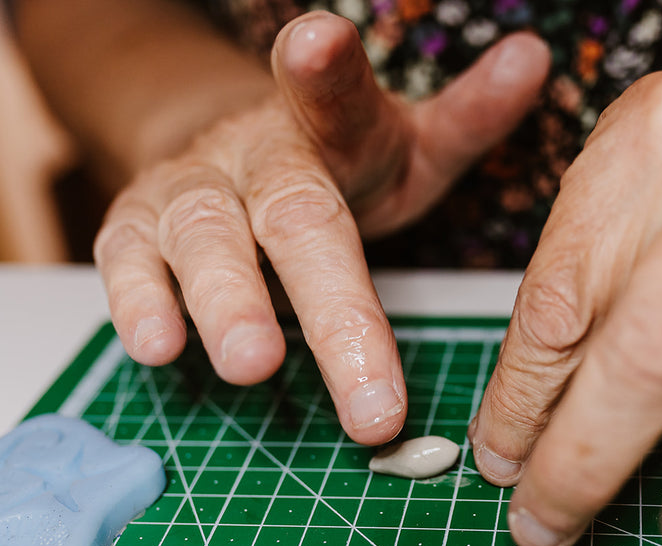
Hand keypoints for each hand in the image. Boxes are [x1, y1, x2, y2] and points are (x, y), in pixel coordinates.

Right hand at [94, 11, 549, 443]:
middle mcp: (255, 152)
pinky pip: (127, 263)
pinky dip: (139, 304)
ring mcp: (190, 188)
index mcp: (328, 125)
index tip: (320, 40)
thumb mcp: (408, 143)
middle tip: (368, 390)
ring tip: (253, 366)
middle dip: (331, 302)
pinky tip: (157, 350)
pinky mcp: (135, 227)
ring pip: (204, 239)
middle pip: (292, 216)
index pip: (332, 95)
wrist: (234, 151)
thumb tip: (534, 58)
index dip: (326, 71)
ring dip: (227, 303)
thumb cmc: (340, 163)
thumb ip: (467, 116)